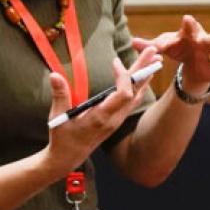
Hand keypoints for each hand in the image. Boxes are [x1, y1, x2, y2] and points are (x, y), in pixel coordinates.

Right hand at [41, 48, 160, 173]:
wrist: (68, 158)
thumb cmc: (62, 138)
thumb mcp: (58, 117)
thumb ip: (59, 95)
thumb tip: (54, 75)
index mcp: (101, 117)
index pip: (123, 95)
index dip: (123, 77)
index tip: (115, 61)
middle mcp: (114, 119)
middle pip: (135, 92)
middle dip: (143, 70)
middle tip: (153, 51)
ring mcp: (117, 120)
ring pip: (137, 96)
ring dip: (144, 77)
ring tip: (154, 59)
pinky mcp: (116, 120)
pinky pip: (133, 101)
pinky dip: (138, 86)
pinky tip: (143, 77)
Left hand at [132, 15, 209, 95]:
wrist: (190, 59)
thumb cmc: (178, 46)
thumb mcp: (164, 46)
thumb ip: (150, 45)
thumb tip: (133, 42)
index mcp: (189, 35)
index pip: (188, 28)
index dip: (188, 24)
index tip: (187, 18)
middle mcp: (203, 44)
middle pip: (209, 41)